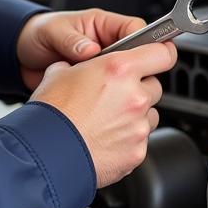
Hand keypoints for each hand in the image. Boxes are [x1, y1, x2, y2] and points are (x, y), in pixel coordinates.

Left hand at [16, 8, 145, 89]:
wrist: (20, 57)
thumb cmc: (38, 35)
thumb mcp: (53, 32)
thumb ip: (72, 40)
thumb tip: (90, 50)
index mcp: (103, 25)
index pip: (135, 29)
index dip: (144, 43)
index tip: (143, 57)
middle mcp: (108, 46)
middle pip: (137, 58)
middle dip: (133, 70)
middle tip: (118, 79)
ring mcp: (104, 69)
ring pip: (128, 79)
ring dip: (118, 87)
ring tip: (101, 92)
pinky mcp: (97, 87)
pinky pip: (112, 94)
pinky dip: (108, 100)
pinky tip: (97, 103)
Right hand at [30, 41, 177, 187]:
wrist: (45, 154)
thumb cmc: (51, 114)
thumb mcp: (59, 72)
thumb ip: (82, 65)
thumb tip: (80, 65)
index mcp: (119, 69)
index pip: (162, 53)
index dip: (161, 53)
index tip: (160, 55)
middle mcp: (135, 96)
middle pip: (154, 86)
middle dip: (138, 89)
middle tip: (114, 96)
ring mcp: (138, 126)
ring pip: (149, 115)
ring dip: (134, 115)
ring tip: (106, 121)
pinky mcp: (137, 152)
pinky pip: (140, 141)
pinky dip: (127, 140)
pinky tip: (104, 139)